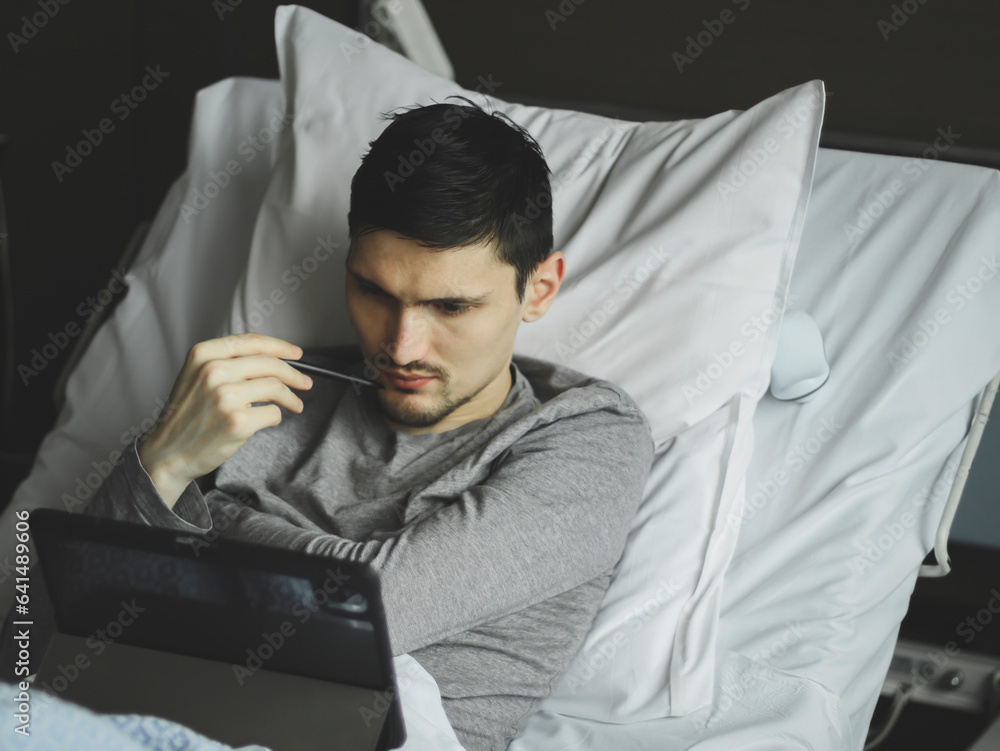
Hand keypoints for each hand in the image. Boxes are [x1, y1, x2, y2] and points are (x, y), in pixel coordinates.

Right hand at [137, 333, 312, 507]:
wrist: (168, 452)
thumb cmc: (187, 415)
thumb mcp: (196, 376)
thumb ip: (228, 361)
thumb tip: (275, 358)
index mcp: (203, 354)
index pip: (252, 342)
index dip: (280, 347)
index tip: (297, 354)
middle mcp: (213, 371)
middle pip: (270, 364)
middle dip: (294, 374)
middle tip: (305, 383)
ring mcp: (226, 396)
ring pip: (276, 388)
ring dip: (291, 397)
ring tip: (295, 404)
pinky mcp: (238, 421)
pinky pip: (273, 413)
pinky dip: (276, 417)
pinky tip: (267, 421)